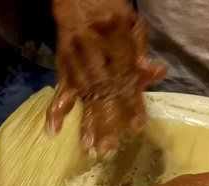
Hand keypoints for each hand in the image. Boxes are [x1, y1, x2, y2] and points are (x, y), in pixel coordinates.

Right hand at [47, 0, 166, 156]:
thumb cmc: (109, 8)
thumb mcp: (132, 21)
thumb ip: (141, 49)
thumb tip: (156, 74)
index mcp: (115, 40)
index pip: (125, 77)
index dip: (132, 103)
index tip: (137, 127)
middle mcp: (94, 53)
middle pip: (102, 91)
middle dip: (107, 122)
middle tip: (110, 148)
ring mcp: (75, 62)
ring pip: (82, 96)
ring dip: (86, 123)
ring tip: (90, 149)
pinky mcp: (62, 66)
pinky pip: (58, 89)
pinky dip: (55, 110)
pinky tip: (52, 130)